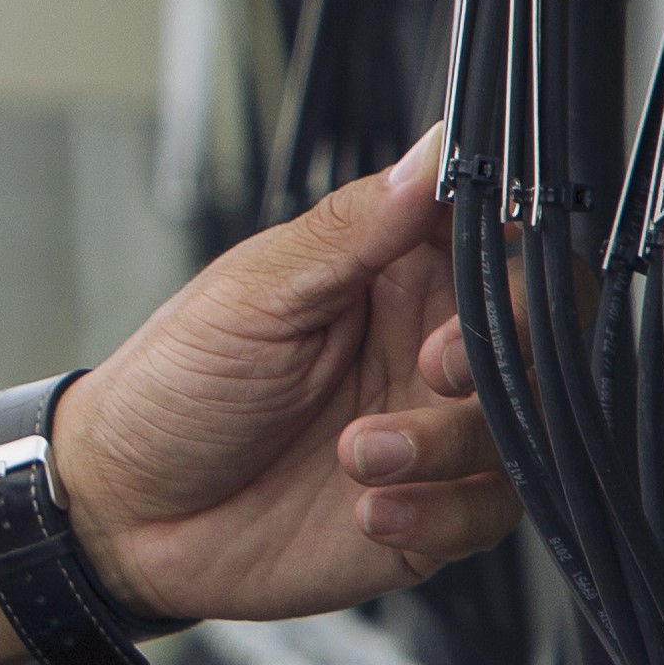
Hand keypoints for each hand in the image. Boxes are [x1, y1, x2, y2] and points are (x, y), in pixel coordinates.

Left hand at [0, 127, 513, 664]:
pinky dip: (438, 514)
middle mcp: (427, 349)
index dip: (516, 257)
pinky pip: (488, 513)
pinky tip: (371, 511)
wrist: (123, 513)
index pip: (502, 243)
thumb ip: (353, 230)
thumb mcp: (253, 296)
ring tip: (356, 454)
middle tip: (433, 369)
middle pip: (541, 337)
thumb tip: (433, 151)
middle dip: (501, 355)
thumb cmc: (172, 389)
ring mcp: (435, 432)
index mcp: (392, 276)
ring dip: (445, 445)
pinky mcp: (433, 512)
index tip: (488, 279)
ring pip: (521, 430)